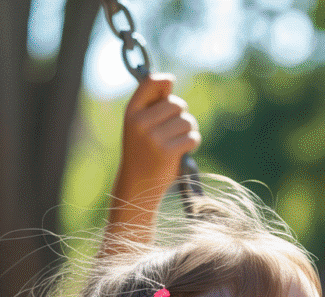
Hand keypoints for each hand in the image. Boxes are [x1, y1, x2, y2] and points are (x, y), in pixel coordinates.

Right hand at [115, 73, 201, 199]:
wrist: (138, 187)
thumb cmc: (142, 154)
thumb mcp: (138, 128)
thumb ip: (151, 106)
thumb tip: (169, 82)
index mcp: (131, 113)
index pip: (150, 83)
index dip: (165, 81)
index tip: (170, 85)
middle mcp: (140, 123)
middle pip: (176, 104)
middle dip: (182, 114)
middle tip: (178, 128)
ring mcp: (153, 138)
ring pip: (186, 121)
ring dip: (189, 129)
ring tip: (181, 140)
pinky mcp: (167, 152)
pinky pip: (191, 137)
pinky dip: (193, 142)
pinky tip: (185, 149)